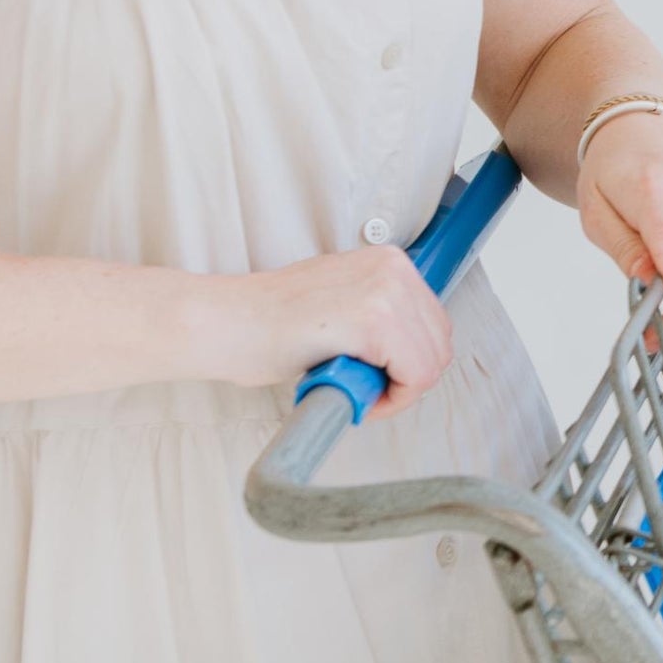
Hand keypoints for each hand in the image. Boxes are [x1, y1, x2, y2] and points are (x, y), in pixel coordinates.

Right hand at [200, 245, 453, 403]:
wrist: (224, 323)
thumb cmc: (269, 322)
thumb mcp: (340, 302)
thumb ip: (378, 317)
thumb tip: (408, 350)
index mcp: (389, 261)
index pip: (433, 326)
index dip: (409, 364)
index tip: (378, 379)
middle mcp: (393, 269)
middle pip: (438, 346)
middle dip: (407, 379)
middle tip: (363, 390)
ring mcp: (386, 292)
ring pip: (430, 366)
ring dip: (396, 392)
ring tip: (351, 389)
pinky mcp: (373, 321)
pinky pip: (414, 378)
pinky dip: (390, 400)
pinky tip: (351, 392)